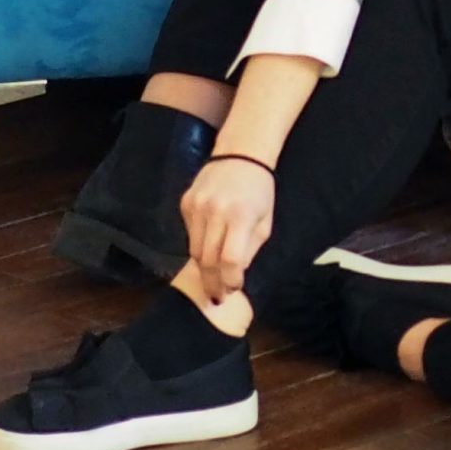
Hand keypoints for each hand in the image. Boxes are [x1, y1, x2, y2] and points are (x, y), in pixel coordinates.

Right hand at [181, 152, 276, 305]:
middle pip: (207, 259)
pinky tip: (206, 246)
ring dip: (203, 267)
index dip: (230, 280)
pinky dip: (197, 244)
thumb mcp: (265, 220)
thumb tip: (234, 275)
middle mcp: (216, 211)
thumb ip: (250, 249)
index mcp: (241, 216)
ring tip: (211, 278)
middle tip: (216, 296)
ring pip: (194, 250)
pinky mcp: (186, 202)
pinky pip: (189, 233)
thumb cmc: (259, 189)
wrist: (242, 153)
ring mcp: (198, 206)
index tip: (232, 290)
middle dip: (212, 282)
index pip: (230, 259)